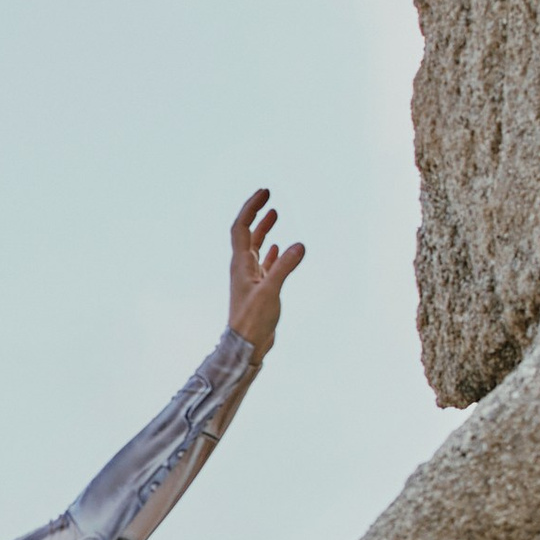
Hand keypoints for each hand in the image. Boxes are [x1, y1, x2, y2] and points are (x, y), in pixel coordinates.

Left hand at [227, 186, 305, 355]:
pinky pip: (265, 264)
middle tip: (267, 196)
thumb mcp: (270, 292)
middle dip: (256, 213)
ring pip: (256, 247)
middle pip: (246, 233)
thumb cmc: (253, 321)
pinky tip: (279, 248)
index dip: (251, 208)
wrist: (246, 346)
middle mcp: (243, 268)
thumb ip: (284, 267)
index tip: (265, 193)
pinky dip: (272, 252)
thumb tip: (299, 245)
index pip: (241, 228)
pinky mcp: (259, 289)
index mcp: (241, 264)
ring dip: (264, 230)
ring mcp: (251, 278)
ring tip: (275, 215)